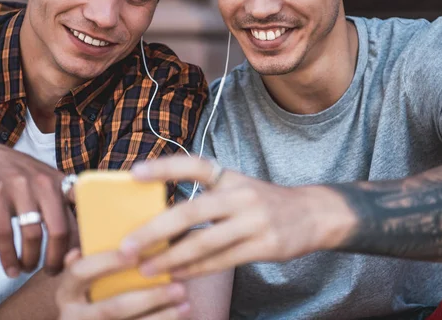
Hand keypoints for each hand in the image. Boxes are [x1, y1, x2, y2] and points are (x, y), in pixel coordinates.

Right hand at [0, 141, 76, 276]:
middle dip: (58, 258)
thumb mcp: (50, 183)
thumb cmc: (24, 179)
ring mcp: (19, 188)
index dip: (84, 238)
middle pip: (60, 230)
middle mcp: (44, 184)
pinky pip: (4, 233)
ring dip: (31, 259)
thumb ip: (67, 204)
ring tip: (29, 268)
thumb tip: (85, 238)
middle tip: (53, 272)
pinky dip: (8, 257)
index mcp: (62, 183)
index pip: (82, 213)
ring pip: (32, 234)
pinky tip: (11, 269)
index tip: (80, 258)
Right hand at [56, 249, 190, 319]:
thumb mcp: (79, 278)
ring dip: (161, 316)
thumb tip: (98, 239)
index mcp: (66, 290)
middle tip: (178, 286)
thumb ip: (90, 260)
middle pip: (113, 307)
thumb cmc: (83, 293)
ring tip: (185, 303)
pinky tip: (180, 314)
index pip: (82, 271)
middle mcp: (73, 315)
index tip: (135, 254)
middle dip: (148, 297)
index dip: (108, 262)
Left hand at [120, 157, 354, 278]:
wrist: (313, 214)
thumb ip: (206, 197)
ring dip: (171, 258)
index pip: (193, 165)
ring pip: (204, 242)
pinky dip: (196, 269)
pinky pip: (222, 260)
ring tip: (145, 269)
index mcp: (230, 176)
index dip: (163, 167)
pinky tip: (177, 275)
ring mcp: (254, 221)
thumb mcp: (238, 188)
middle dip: (155, 230)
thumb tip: (161, 218)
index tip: (133, 173)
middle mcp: (241, 195)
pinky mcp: (265, 245)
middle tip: (127, 246)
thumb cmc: (263, 202)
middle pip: (191, 211)